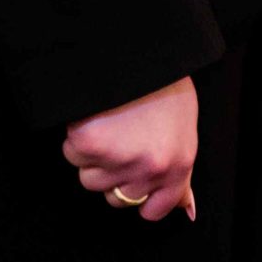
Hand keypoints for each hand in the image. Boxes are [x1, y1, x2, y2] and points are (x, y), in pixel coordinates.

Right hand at [64, 77, 198, 221]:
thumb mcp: (183, 130)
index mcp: (179, 164)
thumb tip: (188, 210)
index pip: (153, 210)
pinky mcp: (90, 145)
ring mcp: (119, 159)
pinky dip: (77, 136)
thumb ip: (179, 172)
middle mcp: (150, 168)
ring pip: (90, 179)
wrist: (138, 51)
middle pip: (115, 198)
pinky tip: (96, 113)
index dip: (140, 195)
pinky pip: (73, 155)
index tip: (134, 176)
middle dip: (114, 172)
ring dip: (93, 156)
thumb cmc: (162, 86)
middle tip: (124, 136)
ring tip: (112, 121)